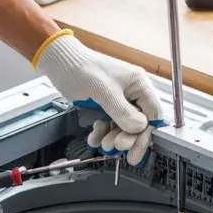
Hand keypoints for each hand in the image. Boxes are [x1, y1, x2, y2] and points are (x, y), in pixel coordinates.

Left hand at [36, 31, 164, 165]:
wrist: (59, 62)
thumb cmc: (82, 71)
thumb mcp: (103, 92)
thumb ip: (123, 112)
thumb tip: (140, 128)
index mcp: (139, 84)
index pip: (152, 114)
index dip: (145, 134)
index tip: (134, 151)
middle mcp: (132, 92)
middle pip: (138, 122)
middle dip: (127, 137)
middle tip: (114, 147)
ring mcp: (118, 99)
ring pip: (123, 126)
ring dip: (113, 137)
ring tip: (102, 144)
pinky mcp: (105, 104)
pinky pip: (109, 123)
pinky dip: (102, 132)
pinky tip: (94, 139)